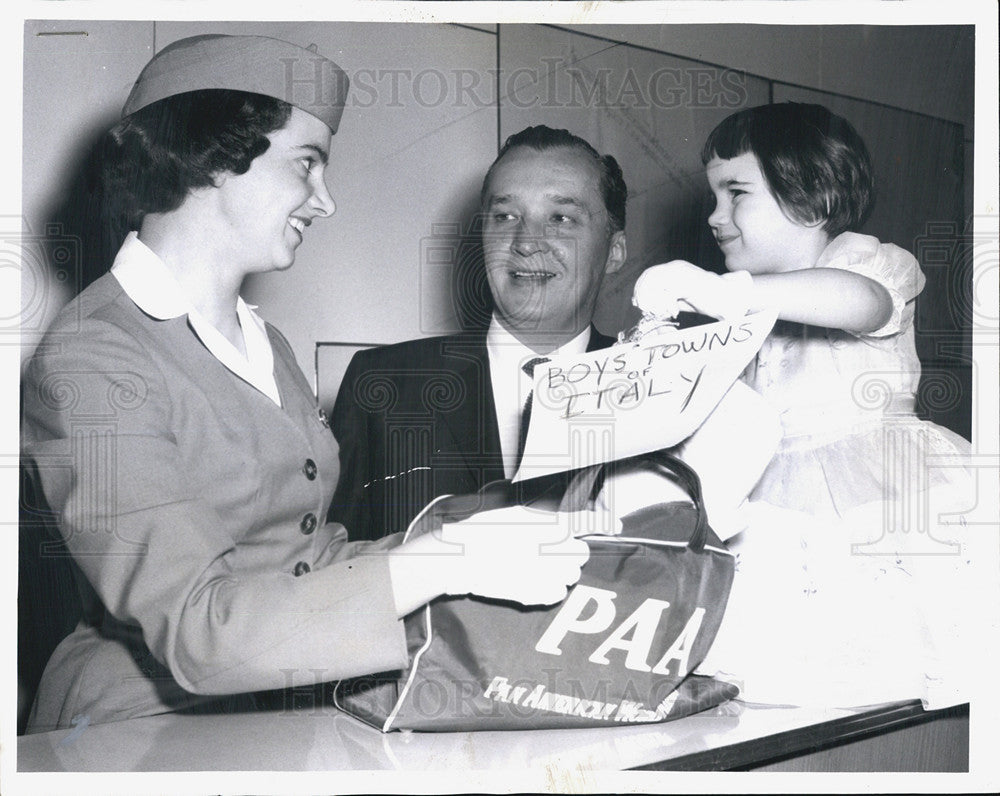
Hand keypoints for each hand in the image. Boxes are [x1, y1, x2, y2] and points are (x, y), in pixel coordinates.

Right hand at [439, 506, 590, 604]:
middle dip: (570, 553)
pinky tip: (534, 582)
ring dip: (562, 572)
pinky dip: (550, 589)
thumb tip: (562, 523)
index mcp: (552, 525)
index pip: (580, 528)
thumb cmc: (486, 530)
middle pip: (581, 553)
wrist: (464, 558)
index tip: (585, 531)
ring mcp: (550, 573)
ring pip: (572, 575)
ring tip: (540, 569)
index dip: (582, 529)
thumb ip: (544, 519)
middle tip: (552, 554)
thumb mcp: (516, 514)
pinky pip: (558, 593)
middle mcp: (557, 548)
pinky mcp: (539, 594)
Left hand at [633, 261, 752, 320]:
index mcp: (673, 268)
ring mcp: (684, 273)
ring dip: (655, 300)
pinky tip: (674, 311)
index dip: (640, 289)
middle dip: (644, 295)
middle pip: (648, 277)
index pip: (647, 274)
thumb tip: (637, 301)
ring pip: (656, 283)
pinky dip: (667, 304)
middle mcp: (676, 267)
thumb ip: (659, 298)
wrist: (727, 298)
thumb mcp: (676, 298)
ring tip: (664, 312)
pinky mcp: (690, 283)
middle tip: (649, 310)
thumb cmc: (703, 299)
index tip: (639, 305)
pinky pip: (669, 292)